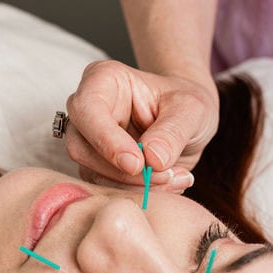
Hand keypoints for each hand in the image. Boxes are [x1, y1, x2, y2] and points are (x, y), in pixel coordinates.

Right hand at [64, 60, 218, 189]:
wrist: (188, 122)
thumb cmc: (185, 104)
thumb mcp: (191, 109)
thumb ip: (172, 132)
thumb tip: (152, 159)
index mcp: (103, 80)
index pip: (87, 109)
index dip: (107, 140)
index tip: (138, 163)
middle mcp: (88, 110)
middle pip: (81, 147)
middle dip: (123, 171)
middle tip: (165, 175)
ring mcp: (88, 140)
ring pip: (91, 173)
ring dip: (134, 186)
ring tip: (176, 178)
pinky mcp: (96, 166)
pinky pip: (105, 188)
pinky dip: (138, 193)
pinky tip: (168, 183)